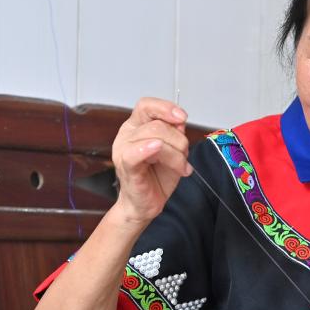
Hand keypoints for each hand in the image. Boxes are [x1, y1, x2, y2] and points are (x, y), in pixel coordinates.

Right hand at [111, 97, 191, 223]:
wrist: (145, 204)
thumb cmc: (156, 177)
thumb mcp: (173, 150)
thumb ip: (175, 133)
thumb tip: (180, 122)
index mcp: (136, 127)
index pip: (147, 105)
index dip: (165, 108)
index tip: (182, 118)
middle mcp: (127, 135)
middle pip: (158, 125)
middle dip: (179, 141)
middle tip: (185, 157)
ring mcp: (123, 150)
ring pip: (156, 138)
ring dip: (176, 155)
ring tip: (181, 167)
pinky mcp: (126, 166)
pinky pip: (135, 152)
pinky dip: (148, 149)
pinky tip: (156, 150)